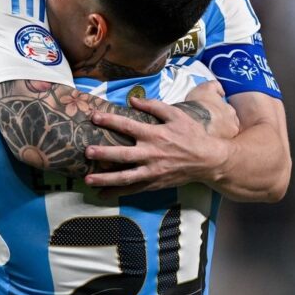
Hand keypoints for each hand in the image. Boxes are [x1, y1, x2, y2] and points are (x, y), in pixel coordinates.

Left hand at [83, 80, 236, 195]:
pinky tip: (101, 194)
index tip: (94, 117)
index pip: (128, 126)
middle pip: (123, 155)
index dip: (110, 121)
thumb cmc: (192, 135)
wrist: (208, 160)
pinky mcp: (154, 184)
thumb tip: (132, 100)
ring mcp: (152, 172)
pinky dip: (117, 193)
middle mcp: (151, 154)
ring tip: (87, 179)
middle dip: (103, 153)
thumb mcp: (177, 115)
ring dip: (105, 179)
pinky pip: (132, 190)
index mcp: (155, 135)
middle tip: (87, 151)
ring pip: (125, 177)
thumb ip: (154, 106)